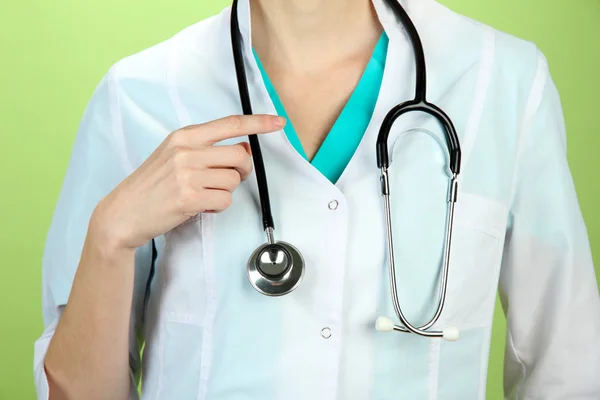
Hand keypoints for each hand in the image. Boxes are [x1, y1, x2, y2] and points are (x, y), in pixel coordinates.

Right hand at [91, 114, 284, 250]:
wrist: (123, 212)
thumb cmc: (152, 185)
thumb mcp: (175, 156)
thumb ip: (208, 148)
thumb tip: (244, 146)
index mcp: (184, 136)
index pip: (231, 123)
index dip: (259, 122)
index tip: (278, 121)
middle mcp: (187, 150)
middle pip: (241, 156)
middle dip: (241, 172)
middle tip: (224, 180)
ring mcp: (187, 174)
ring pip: (234, 181)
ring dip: (224, 192)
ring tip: (201, 194)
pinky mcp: (189, 198)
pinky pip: (225, 201)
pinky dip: (217, 208)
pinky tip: (199, 207)